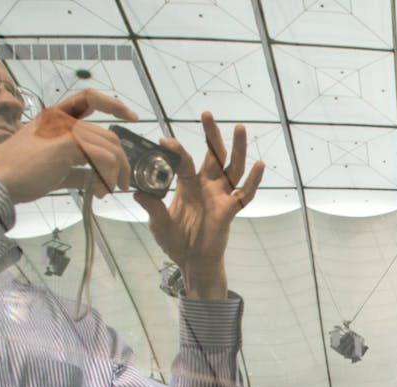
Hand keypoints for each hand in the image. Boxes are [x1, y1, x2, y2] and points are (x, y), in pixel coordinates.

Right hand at [0, 90, 137, 202]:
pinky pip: (104, 157)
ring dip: (114, 173)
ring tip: (105, 192)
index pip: (89, 98)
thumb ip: (78, 169)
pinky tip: (98, 192)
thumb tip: (98, 179)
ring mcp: (64, 128)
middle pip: (108, 135)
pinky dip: (107, 176)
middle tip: (118, 185)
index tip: (132, 117)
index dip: (113, 104)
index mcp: (56, 118)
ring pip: (110, 147)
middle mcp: (61, 118)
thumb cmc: (20, 176)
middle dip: (120, 163)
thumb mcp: (56, 169)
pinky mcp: (67, 143)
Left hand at [135, 113, 265, 299]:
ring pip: (231, 168)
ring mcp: (220, 197)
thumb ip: (151, 206)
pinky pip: (244, 194)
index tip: (165, 141)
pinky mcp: (229, 211)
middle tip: (206, 114)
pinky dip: (253, 181)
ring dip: (237, 149)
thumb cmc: (176, 241)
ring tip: (240, 128)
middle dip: (211, 135)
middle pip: (212, 155)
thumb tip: (136, 190)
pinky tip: (260, 165)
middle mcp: (206, 186)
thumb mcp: (157, 222)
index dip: (175, 150)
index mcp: (187, 185)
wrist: (191, 261)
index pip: (184, 161)